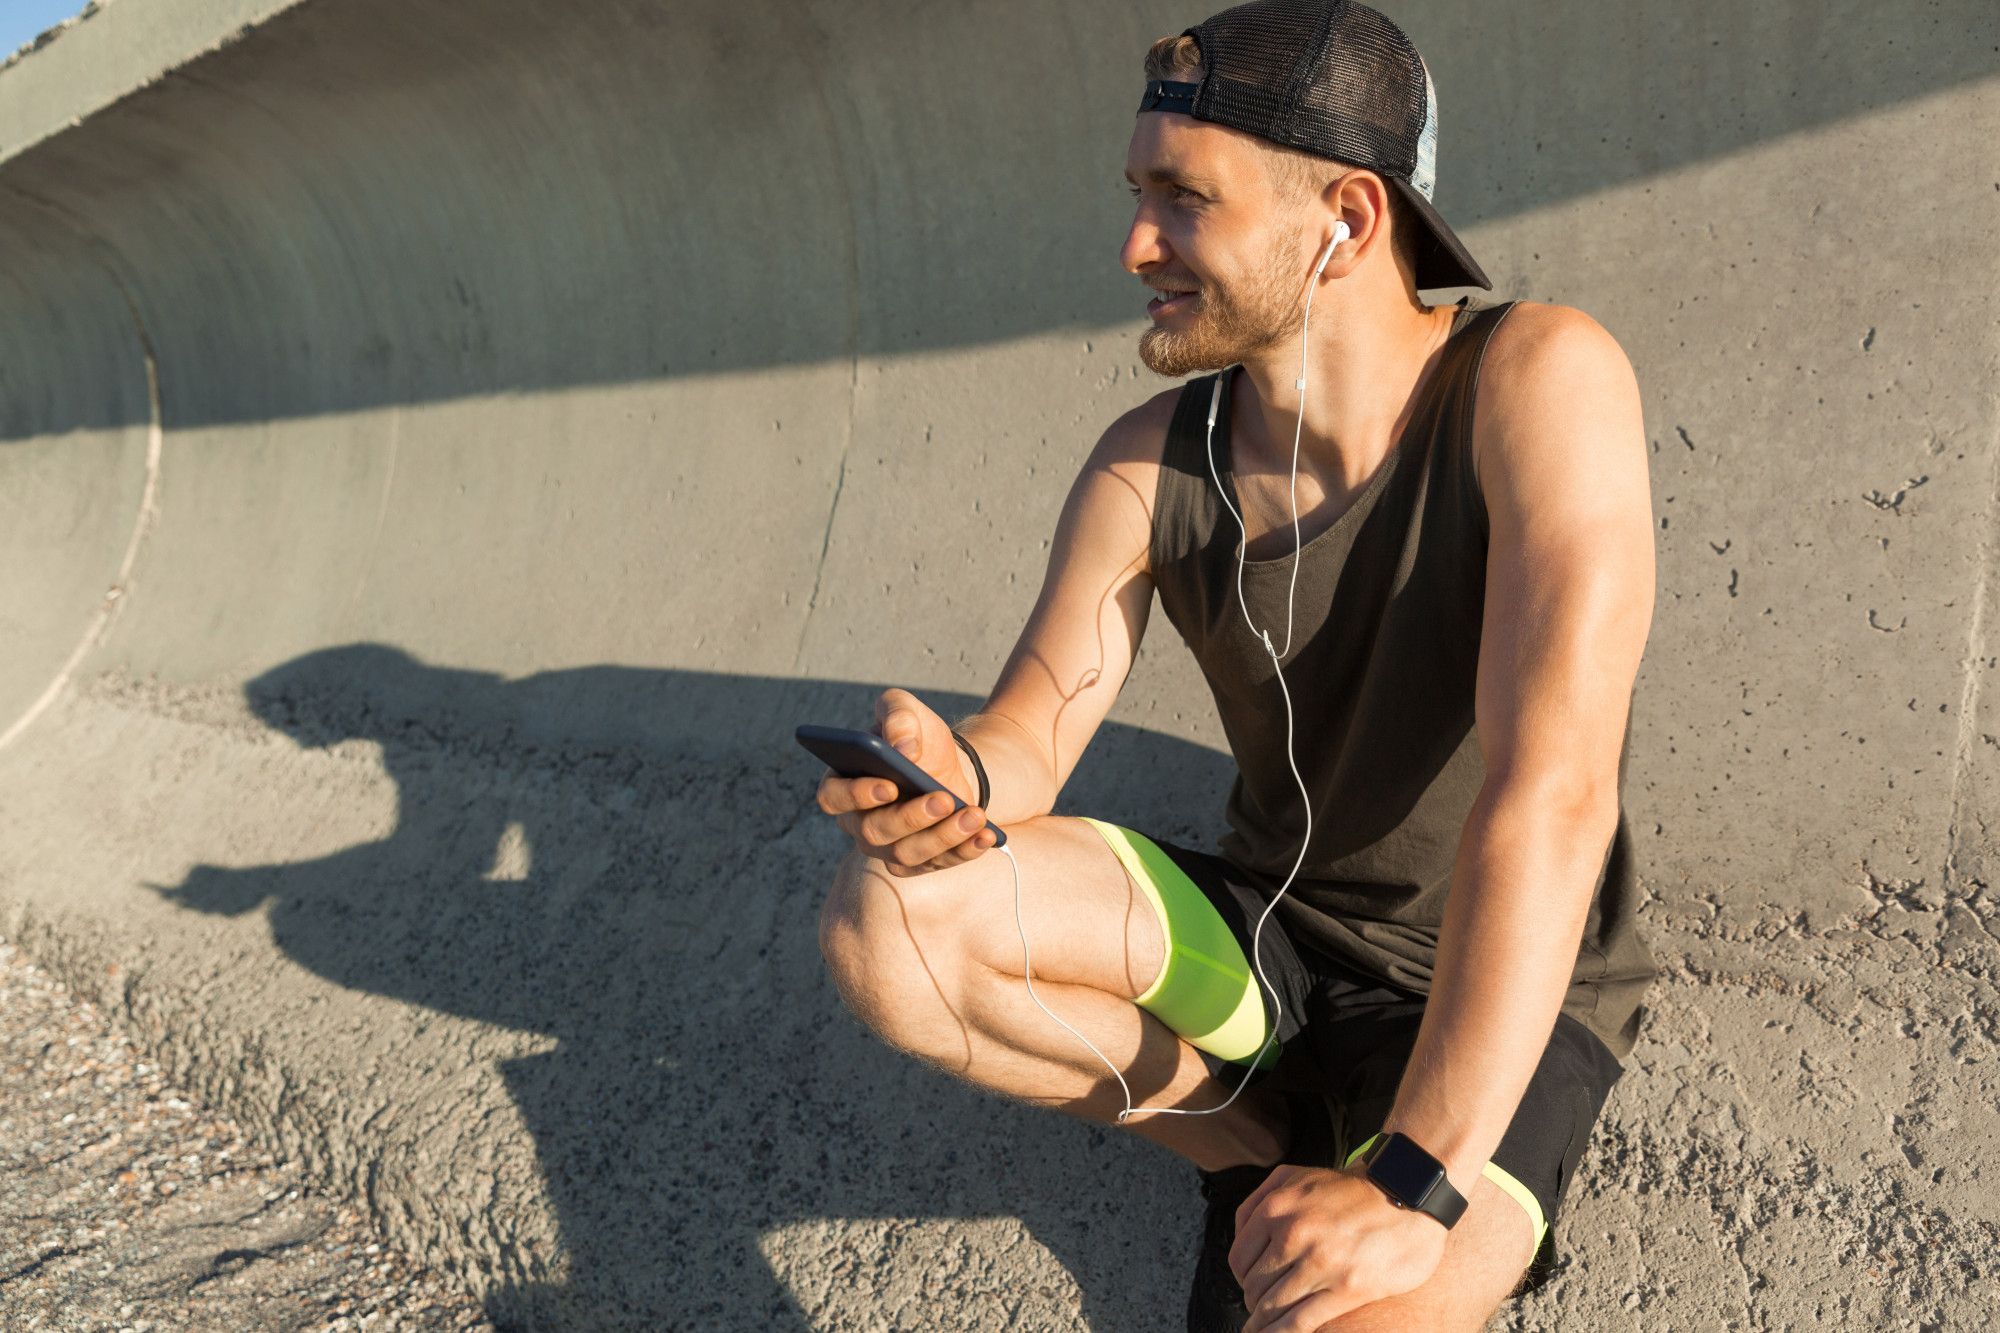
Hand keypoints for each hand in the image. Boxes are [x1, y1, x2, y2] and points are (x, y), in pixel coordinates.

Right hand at [815, 687, 994, 876]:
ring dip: (944, 836)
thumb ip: (897, 716)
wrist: (945, 763)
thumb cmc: (915, 737)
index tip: (889, 786)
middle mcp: (858, 821)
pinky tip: (986, 834)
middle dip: (912, 818)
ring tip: (975, 815)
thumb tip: (904, 748)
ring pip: (906, 854)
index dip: (856, 796)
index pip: (833, 797)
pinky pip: (938, 864)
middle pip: (875, 832)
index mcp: (842, 781)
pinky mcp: (918, 861)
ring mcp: (886, 847)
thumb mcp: (907, 712)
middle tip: (944, 799)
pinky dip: (964, 851)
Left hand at [1231, 1164, 1448, 1330]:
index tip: (1248, 1287)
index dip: (1242, 1279)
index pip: (1240, 1260)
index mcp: (1278, 1208)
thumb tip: (1239, 1234)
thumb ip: (1260, 1199)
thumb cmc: (1349, 1189)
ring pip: (1274, 1306)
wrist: (1406, 1197)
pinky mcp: (1347, 1289)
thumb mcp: (1297, 1176)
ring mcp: (1321, 1263)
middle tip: (1258, 1310)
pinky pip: (1301, 1321)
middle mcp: (1294, 1235)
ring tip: (1261, 1330)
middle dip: (1254, 1302)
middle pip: (1255, 1286)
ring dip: (1263, 1323)